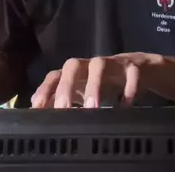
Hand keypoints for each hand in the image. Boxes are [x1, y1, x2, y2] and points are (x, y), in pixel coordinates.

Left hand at [31, 53, 158, 108]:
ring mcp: (112, 63)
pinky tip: (124, 105)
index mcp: (75, 72)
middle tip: (63, 108)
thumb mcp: (81, 92)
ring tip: (94, 107)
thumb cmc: (104, 82)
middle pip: (73, 64)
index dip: (45, 89)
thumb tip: (35, 109)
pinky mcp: (133, 67)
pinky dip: (128, 89)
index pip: (55, 75)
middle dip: (66, 85)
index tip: (38, 107)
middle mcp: (90, 64)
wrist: (139, 69)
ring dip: (94, 84)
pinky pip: (131, 74)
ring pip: (99, 65)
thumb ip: (59, 99)